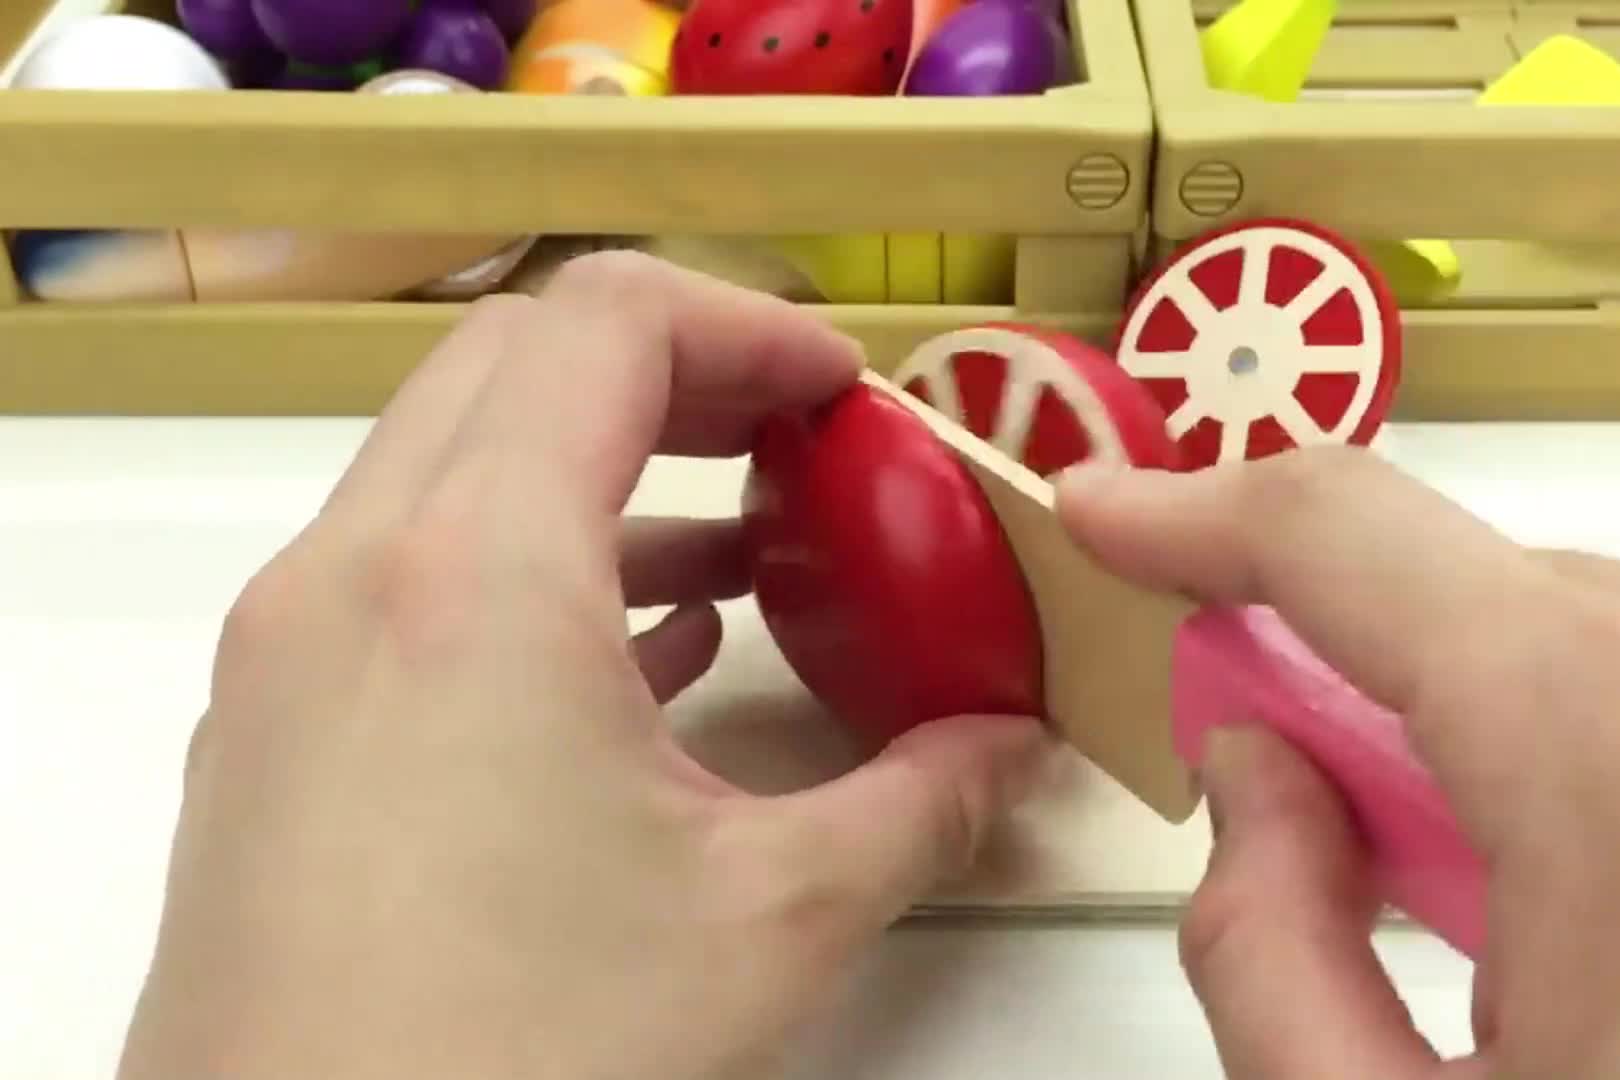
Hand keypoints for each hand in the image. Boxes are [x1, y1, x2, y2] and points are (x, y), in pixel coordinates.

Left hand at [116, 254, 1045, 1079]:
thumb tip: (1006, 753)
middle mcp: (351, 576)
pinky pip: (400, 577)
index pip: (607, 322)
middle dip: (676, 376)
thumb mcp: (770, 922)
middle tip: (798, 446)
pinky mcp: (266, 735)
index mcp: (475, 572)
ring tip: (740, 561)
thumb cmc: (518, 1060)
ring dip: (598, 474)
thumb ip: (921, 806)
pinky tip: (634, 663)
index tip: (843, 397)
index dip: (750, 325)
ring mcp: (285, 653)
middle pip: (515, 362)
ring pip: (445, 465)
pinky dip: (523, 569)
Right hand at [1057, 449, 1619, 1079]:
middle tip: (1333, 843)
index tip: (1109, 515)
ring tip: (1537, 932)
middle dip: (1375, 701)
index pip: (1342, 532)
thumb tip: (1260, 778)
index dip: (1190, 513)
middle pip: (1473, 605)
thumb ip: (1267, 949)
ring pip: (1597, 639)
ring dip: (1522, 745)